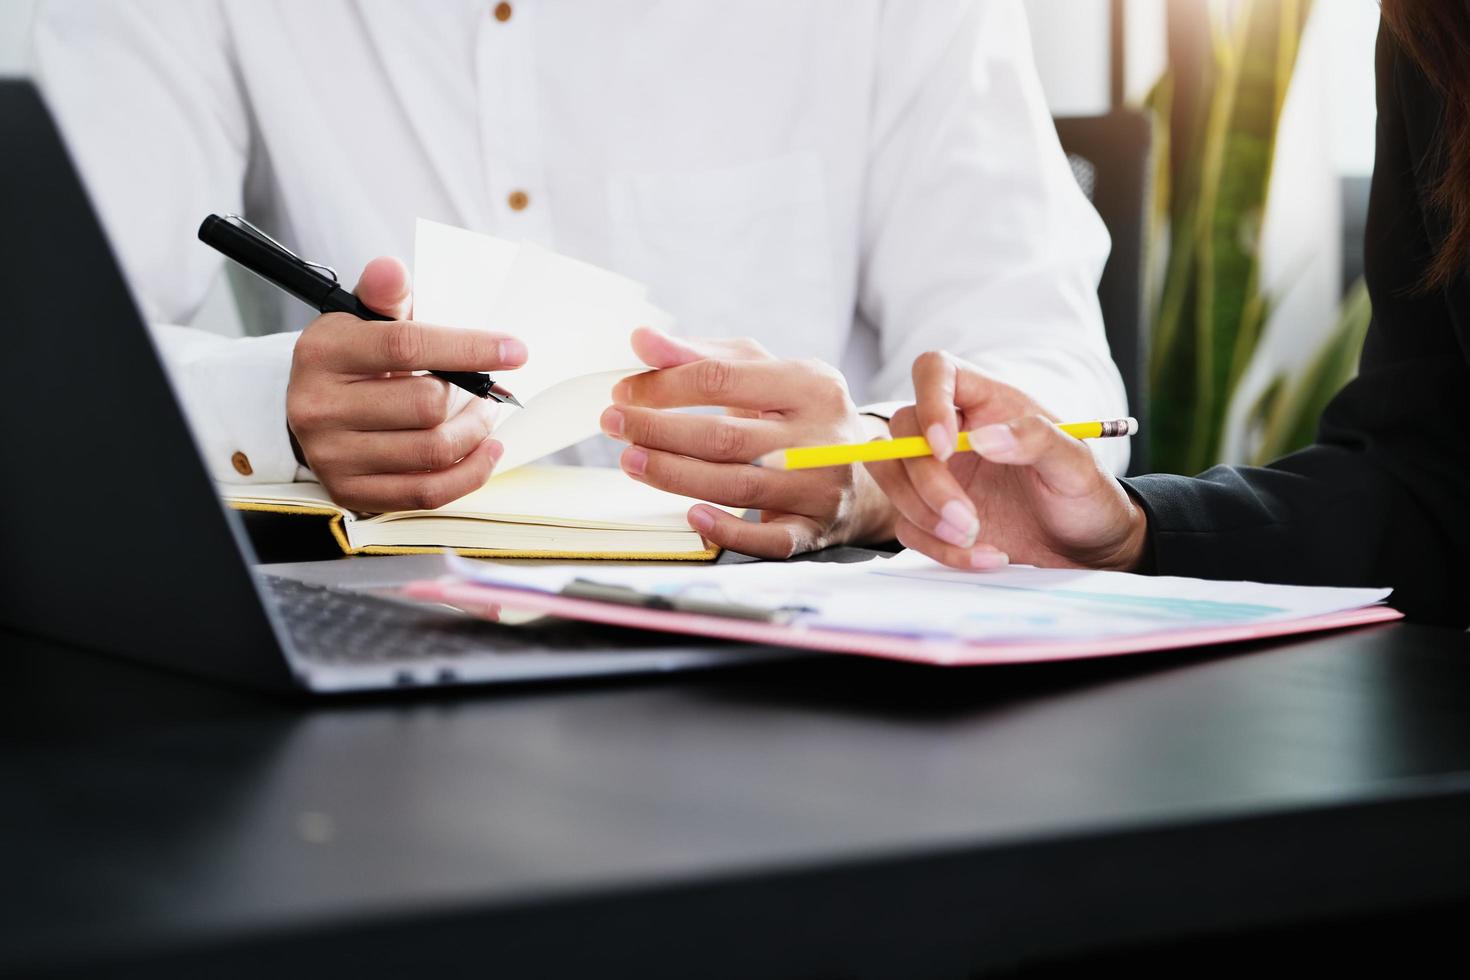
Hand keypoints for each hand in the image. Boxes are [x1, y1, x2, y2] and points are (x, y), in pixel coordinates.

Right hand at [286, 257, 526, 511]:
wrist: (315, 408)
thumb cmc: (354, 359)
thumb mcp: (363, 318)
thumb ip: (387, 295)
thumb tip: (391, 270)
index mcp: (323, 351)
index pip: (406, 346)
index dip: (468, 347)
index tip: (514, 350)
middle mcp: (318, 406)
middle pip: (427, 405)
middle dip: (472, 395)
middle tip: (488, 389)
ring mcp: (331, 455)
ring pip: (433, 450)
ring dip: (475, 433)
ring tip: (483, 415)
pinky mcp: (350, 491)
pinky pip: (426, 492)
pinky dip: (469, 474)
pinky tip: (486, 451)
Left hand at [600, 327, 894, 557]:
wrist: (862, 471)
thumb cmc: (795, 412)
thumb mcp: (761, 372)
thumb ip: (699, 355)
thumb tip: (641, 339)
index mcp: (811, 383)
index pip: (723, 379)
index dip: (665, 385)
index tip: (623, 391)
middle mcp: (822, 436)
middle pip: (726, 435)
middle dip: (660, 430)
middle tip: (613, 424)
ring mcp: (821, 488)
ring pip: (738, 485)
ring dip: (676, 475)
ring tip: (631, 462)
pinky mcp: (815, 531)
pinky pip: (769, 540)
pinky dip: (729, 531)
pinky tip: (691, 517)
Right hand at [865, 351, 1147, 570]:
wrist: (1087, 550)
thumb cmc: (1086, 497)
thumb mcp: (1077, 467)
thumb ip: (1037, 441)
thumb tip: (982, 437)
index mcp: (988, 404)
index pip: (935, 371)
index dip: (928, 400)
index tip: (944, 446)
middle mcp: (954, 433)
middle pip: (902, 432)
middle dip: (926, 480)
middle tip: (967, 518)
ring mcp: (939, 475)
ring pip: (891, 476)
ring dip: (922, 514)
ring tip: (973, 539)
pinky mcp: (931, 515)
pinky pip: (907, 526)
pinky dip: (938, 548)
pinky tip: (984, 557)